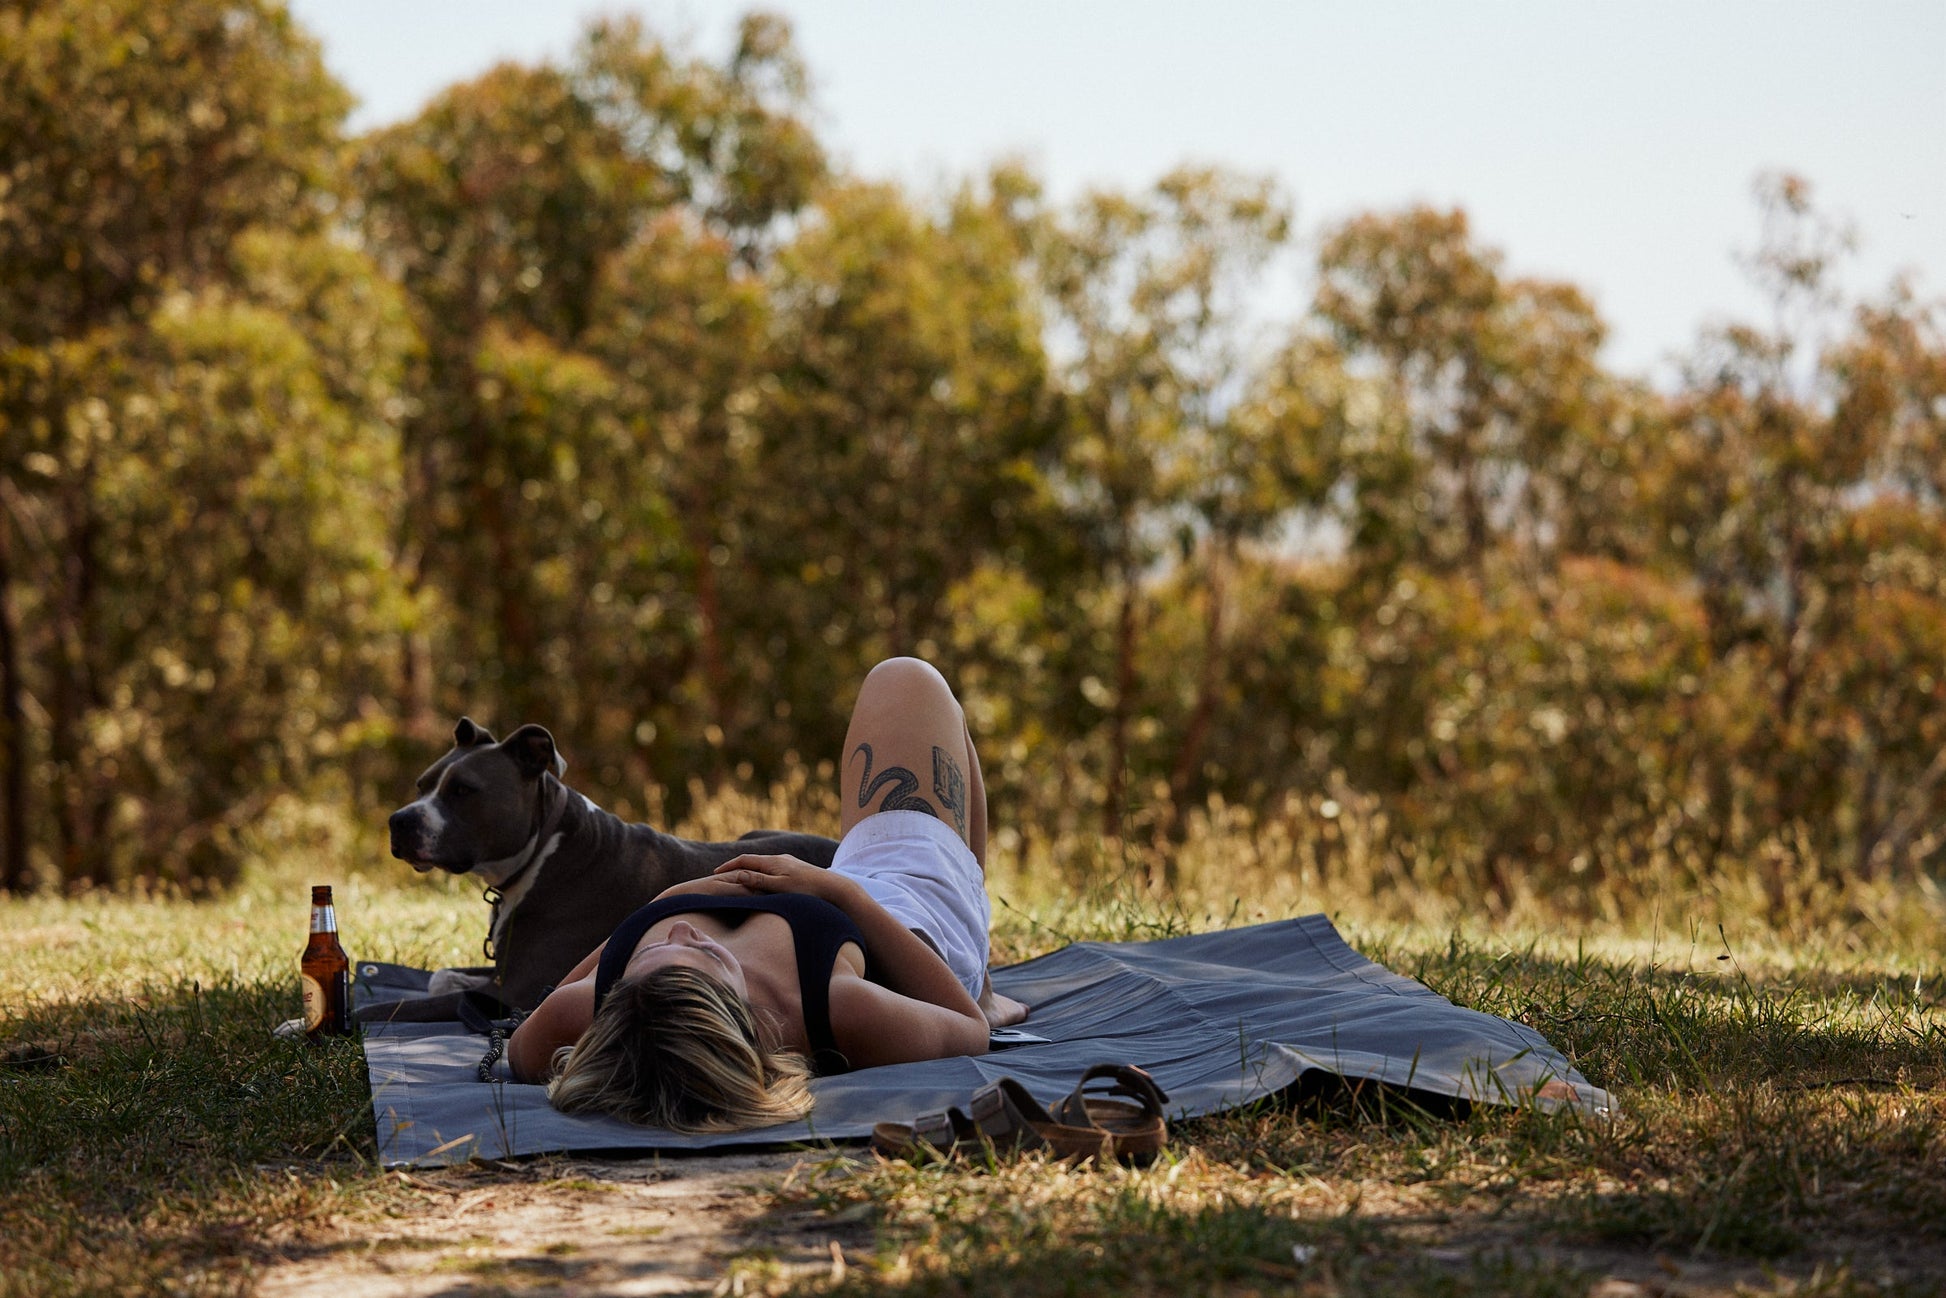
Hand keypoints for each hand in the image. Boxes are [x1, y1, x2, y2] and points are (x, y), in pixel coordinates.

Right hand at [711, 853, 833, 898]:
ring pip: (764, 865)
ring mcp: (789, 863)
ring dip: (750, 871)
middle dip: (737, 867)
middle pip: (753, 861)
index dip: (729, 866)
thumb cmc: (807, 890)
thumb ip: (759, 881)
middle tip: (723, 875)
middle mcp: (780, 858)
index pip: (745, 860)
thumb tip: (738, 874)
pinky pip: (773, 869)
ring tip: (739, 879)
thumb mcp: (780, 887)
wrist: (834, 887)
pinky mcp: (796, 869)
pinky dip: (762, 874)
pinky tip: (764, 882)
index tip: (715, 872)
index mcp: (773, 862)